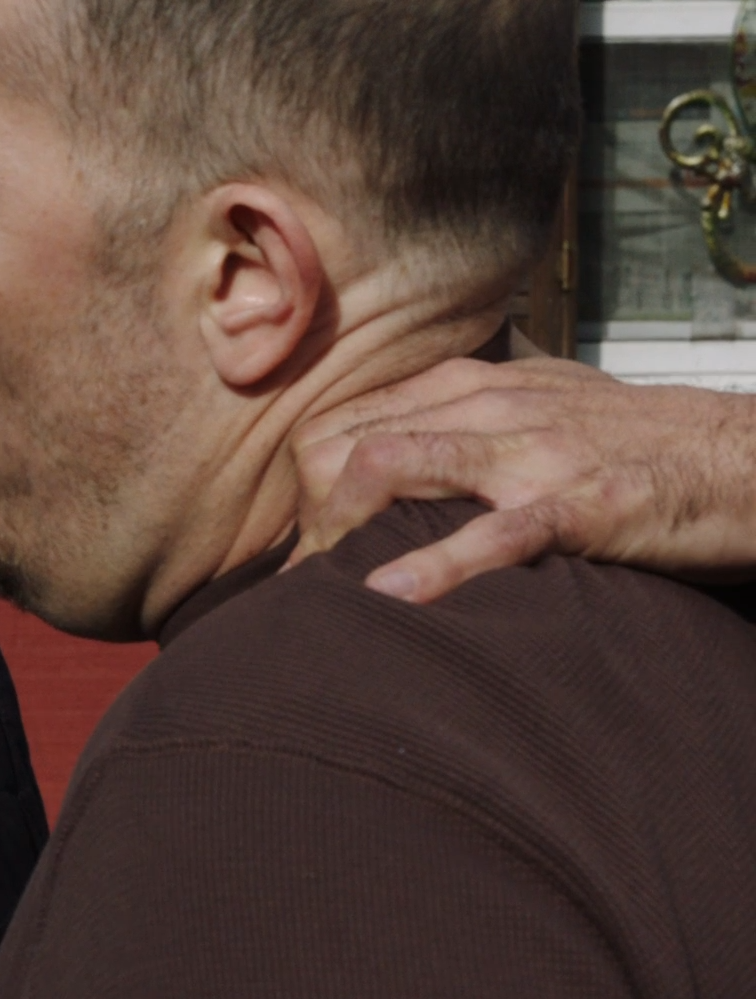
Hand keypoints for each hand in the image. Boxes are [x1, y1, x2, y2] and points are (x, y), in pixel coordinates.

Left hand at [291, 357, 755, 601]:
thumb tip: (376, 456)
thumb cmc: (625, 440)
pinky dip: (438, 565)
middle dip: (311, 517)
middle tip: (305, 582)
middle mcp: (485, 406)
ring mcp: (531, 452)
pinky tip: (391, 597)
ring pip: (398, 466)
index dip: (306, 490)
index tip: (302, 546)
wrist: (738, 456)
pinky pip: (495, 533)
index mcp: (463, 385)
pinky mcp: (581, 503)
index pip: (340, 426)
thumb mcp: (531, 405)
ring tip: (321, 590)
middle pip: (347, 447)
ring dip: (345, 532)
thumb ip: (454, 419)